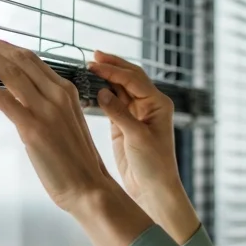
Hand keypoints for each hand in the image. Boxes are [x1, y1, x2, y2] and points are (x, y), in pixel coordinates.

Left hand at [0, 30, 152, 245]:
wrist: (89, 187)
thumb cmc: (75, 161)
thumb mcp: (65, 122)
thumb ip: (47, 105)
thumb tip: (21, 95)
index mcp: (67, 91)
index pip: (32, 60)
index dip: (7, 46)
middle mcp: (57, 95)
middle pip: (20, 59)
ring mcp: (46, 111)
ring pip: (12, 73)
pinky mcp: (33, 129)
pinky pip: (6, 101)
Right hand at [89, 51, 201, 242]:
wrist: (154, 188)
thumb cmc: (154, 164)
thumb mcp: (137, 137)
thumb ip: (119, 113)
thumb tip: (101, 92)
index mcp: (157, 103)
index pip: (134, 79)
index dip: (113, 70)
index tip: (94, 63)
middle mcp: (148, 105)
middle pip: (128, 78)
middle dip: (111, 66)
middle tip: (92, 56)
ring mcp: (136, 113)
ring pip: (119, 89)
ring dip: (105, 78)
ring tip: (88, 68)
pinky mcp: (124, 124)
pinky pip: (112, 103)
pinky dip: (101, 94)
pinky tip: (89, 89)